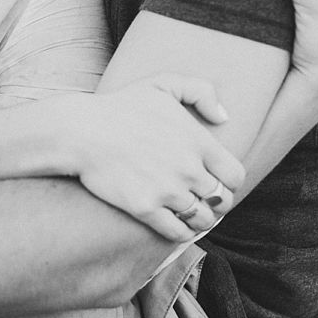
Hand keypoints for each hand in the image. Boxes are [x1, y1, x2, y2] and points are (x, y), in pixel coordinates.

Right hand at [65, 75, 246, 242]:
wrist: (82, 131)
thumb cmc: (121, 107)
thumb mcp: (163, 83)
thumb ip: (201, 92)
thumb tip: (223, 117)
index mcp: (199, 141)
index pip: (235, 176)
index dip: (230, 183)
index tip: (218, 183)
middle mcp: (189, 169)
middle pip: (222, 201)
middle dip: (216, 203)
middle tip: (205, 202)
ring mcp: (168, 191)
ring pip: (202, 220)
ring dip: (200, 220)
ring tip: (190, 215)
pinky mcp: (146, 209)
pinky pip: (178, 233)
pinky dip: (181, 233)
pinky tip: (176, 226)